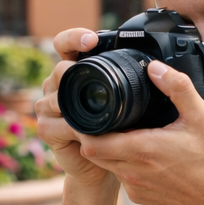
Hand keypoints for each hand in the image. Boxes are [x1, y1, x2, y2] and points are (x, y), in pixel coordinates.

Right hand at [36, 28, 117, 194]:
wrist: (105, 166)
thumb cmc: (117, 132)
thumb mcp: (126, 103)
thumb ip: (131, 83)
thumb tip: (157, 67)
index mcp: (74, 72)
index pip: (65, 45)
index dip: (74, 38)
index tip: (91, 40)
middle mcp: (56, 86)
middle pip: (60, 69)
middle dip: (74, 70)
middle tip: (93, 74)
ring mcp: (48, 107)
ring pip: (58, 97)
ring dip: (77, 103)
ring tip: (96, 108)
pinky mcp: (47, 129)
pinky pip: (59, 124)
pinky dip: (75, 128)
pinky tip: (89, 131)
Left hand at [75, 59, 203, 204]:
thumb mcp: (200, 117)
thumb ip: (177, 87)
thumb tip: (154, 68)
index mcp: (142, 149)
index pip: (92, 142)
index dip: (85, 127)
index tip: (93, 113)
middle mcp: (133, 172)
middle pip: (94, 153)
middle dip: (94, 136)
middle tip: (107, 120)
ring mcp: (136, 188)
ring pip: (108, 166)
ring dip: (110, 151)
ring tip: (126, 134)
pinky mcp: (141, 198)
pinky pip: (123, 179)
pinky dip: (125, 166)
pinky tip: (143, 156)